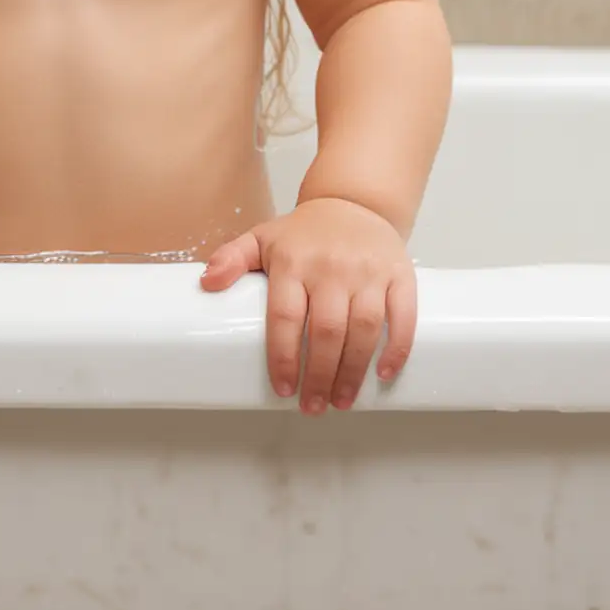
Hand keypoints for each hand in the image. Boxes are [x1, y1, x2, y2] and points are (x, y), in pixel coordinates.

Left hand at [199, 197, 415, 414]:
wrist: (354, 203)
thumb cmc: (304, 233)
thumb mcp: (262, 238)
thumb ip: (231, 258)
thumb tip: (205, 282)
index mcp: (294, 261)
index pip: (285, 316)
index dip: (283, 357)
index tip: (283, 390)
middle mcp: (332, 267)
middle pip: (326, 331)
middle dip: (318, 376)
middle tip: (313, 407)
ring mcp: (368, 271)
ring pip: (364, 329)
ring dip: (353, 371)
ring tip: (341, 401)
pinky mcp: (399, 275)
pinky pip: (403, 315)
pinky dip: (397, 348)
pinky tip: (383, 374)